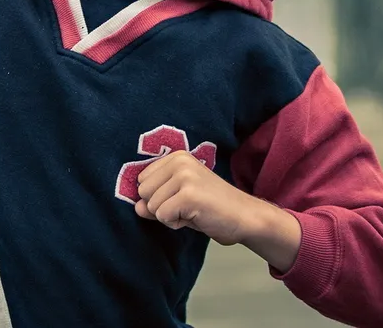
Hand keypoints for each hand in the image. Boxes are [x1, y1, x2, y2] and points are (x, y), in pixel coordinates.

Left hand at [135, 150, 300, 269]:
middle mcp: (179, 162)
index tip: (181, 199)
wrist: (247, 217)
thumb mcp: (179, 200)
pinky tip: (196, 218)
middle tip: (188, 207)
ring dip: (169, 216)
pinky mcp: (189, 195)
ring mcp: (184, 177)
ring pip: (151, 206)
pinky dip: (175, 224)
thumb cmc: (212, 208)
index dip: (157, 197)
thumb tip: (136, 207)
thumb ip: (155, 200)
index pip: (142, 180)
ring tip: (193, 211)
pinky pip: (162, 216)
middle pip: (143, 192)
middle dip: (161, 207)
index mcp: (176, 157)